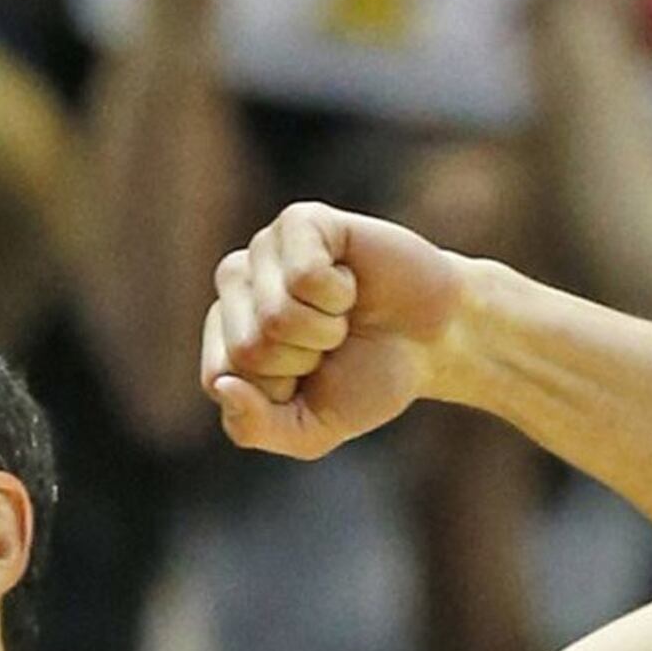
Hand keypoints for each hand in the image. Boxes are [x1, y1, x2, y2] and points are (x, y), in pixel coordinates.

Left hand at [202, 204, 478, 458]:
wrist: (433, 340)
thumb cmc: (366, 378)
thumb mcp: (308, 429)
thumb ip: (254, 427)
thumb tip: (224, 386)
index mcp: (226, 333)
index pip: (219, 376)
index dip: (275, 392)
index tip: (306, 378)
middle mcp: (237, 285)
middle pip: (246, 348)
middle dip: (300, 361)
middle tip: (330, 343)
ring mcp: (265, 248)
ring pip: (274, 315)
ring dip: (322, 330)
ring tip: (341, 315)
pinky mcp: (300, 221)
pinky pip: (304, 275)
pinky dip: (338, 294)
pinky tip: (349, 283)